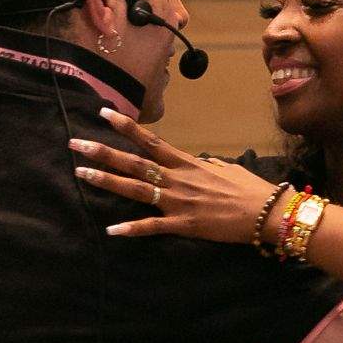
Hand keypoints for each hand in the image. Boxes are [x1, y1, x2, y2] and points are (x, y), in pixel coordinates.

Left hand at [70, 107, 280, 243]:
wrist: (267, 212)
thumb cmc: (250, 189)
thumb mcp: (227, 168)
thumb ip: (208, 164)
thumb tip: (202, 162)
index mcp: (187, 163)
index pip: (150, 141)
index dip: (126, 127)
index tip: (104, 113)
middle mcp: (178, 178)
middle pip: (134, 162)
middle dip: (103, 152)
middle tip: (75, 144)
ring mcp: (179, 201)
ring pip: (136, 189)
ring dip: (107, 181)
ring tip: (81, 175)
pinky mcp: (184, 225)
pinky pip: (152, 227)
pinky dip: (132, 228)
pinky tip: (111, 229)